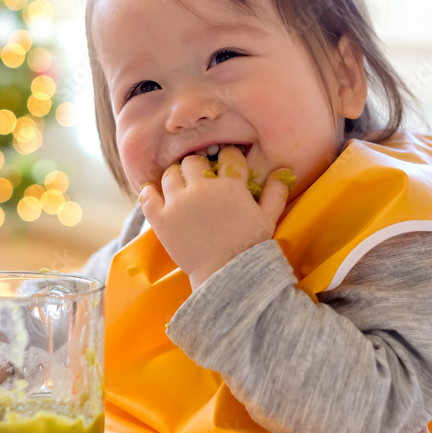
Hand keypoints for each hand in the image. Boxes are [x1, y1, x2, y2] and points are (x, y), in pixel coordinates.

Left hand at [139, 146, 290, 289]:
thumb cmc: (250, 247)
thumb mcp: (268, 218)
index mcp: (230, 186)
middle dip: (198, 167)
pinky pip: (148, 196)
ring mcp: (179, 203)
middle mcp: (202, 189)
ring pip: (171, 174)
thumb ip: (275, 193)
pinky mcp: (162, 219)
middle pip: (194, 162)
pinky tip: (155, 193)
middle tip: (200, 177)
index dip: (228, 158)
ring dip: (175, 176)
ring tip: (180, 185)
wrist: (227, 275)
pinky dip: (150, 192)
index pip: (228, 157)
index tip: (226, 165)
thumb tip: (283, 172)